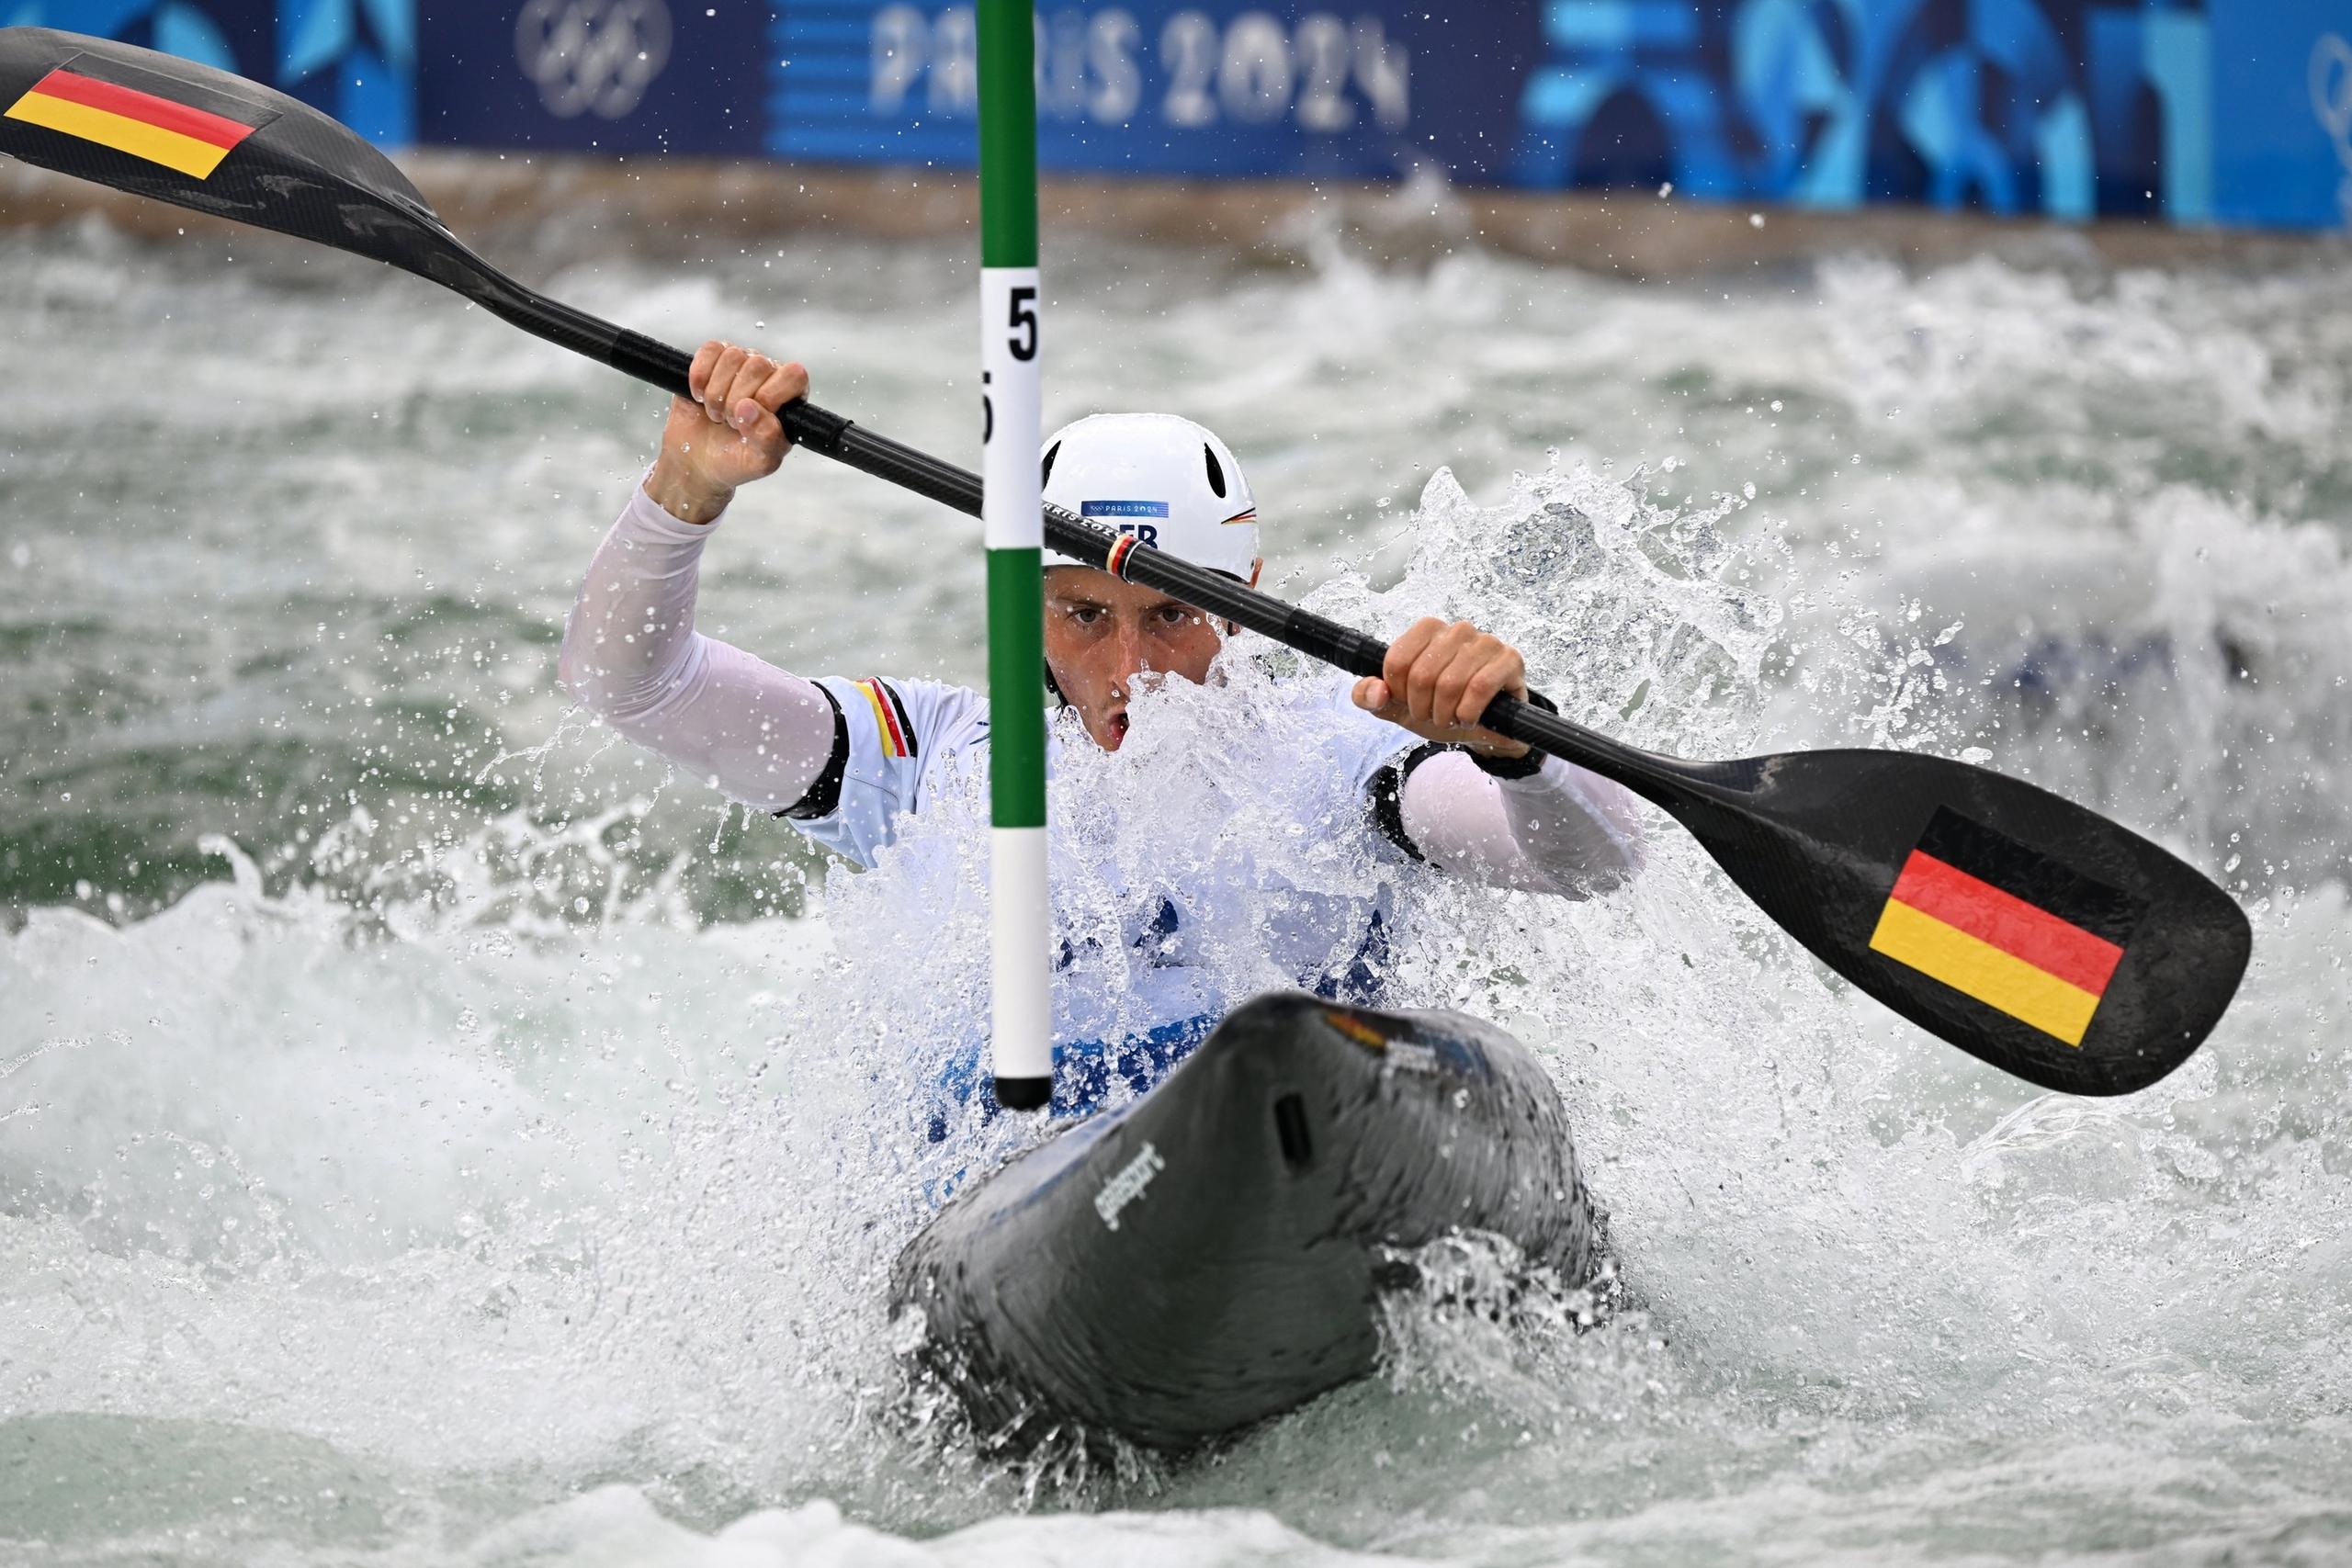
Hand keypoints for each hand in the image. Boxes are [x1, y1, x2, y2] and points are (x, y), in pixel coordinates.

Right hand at [646, 341, 809, 523]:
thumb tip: (749, 408)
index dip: (770, 396)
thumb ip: (767, 438)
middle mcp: (770, 374)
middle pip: (758, 366)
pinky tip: (699, 396)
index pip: (794, 375)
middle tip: (731, 423)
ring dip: (716, 393)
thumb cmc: (736, 460)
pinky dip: (700, 376)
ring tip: (717, 414)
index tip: (751, 419)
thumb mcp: (760, 461)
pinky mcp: (714, 358)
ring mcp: (742, 363)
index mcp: (791, 397)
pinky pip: (710, 349)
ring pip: (733, 356)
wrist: (698, 460)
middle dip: (736, 401)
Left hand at [1351, 617, 1533, 758]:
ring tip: (1452, 716)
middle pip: (1422, 675)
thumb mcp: (1398, 707)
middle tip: (1434, 714)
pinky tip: (1470, 717)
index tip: (1409, 702)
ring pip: (1450, 683)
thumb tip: (1375, 691)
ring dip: (1446, 713)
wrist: (1484, 728)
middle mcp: (1457, 630)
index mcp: (1428, 630)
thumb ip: (1370, 697)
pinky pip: (1480, 687)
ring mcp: (1486, 642)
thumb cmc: (1443, 708)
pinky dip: (1469, 712)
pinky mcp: (1510, 660)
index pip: (1397, 660)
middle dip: (1423, 708)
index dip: (1399, 692)